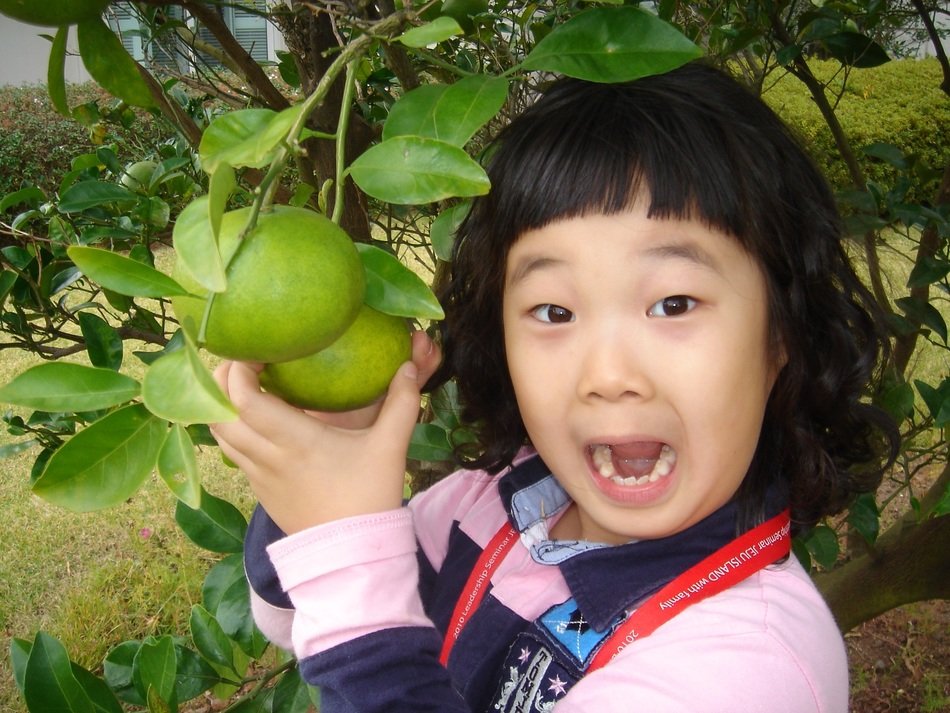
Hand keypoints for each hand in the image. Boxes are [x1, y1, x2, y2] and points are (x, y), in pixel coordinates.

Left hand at [210, 331, 440, 534]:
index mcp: (294, 440)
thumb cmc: (369, 497)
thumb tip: (406, 366)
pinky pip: (233, 452)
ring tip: (246, 386)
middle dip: (220, 380)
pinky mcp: (259, 490)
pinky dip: (233, 429)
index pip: (243, 397)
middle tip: (244, 360)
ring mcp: (258, 475)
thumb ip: (401, 403)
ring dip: (223, 405)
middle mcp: (266, 456)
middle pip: (217, 412)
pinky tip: (258, 421)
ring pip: (219, 434)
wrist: (353, 554)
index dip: (238, 368)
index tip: (256, 349)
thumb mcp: (390, 447)